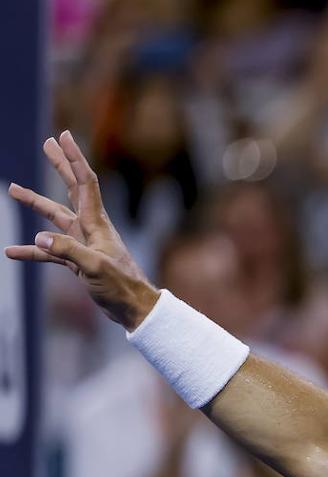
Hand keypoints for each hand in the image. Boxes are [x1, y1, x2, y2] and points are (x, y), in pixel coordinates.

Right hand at [5, 131, 158, 330]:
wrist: (134, 308)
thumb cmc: (121, 286)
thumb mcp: (94, 267)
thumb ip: (67, 250)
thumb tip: (39, 237)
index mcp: (96, 223)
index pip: (85, 182)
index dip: (74, 158)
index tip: (63, 136)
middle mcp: (90, 228)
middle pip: (71, 189)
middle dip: (60, 166)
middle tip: (47, 144)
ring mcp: (83, 243)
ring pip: (55, 217)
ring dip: (36, 203)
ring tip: (13, 189)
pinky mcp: (78, 260)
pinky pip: (50, 251)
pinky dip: (32, 250)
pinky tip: (11, 251)